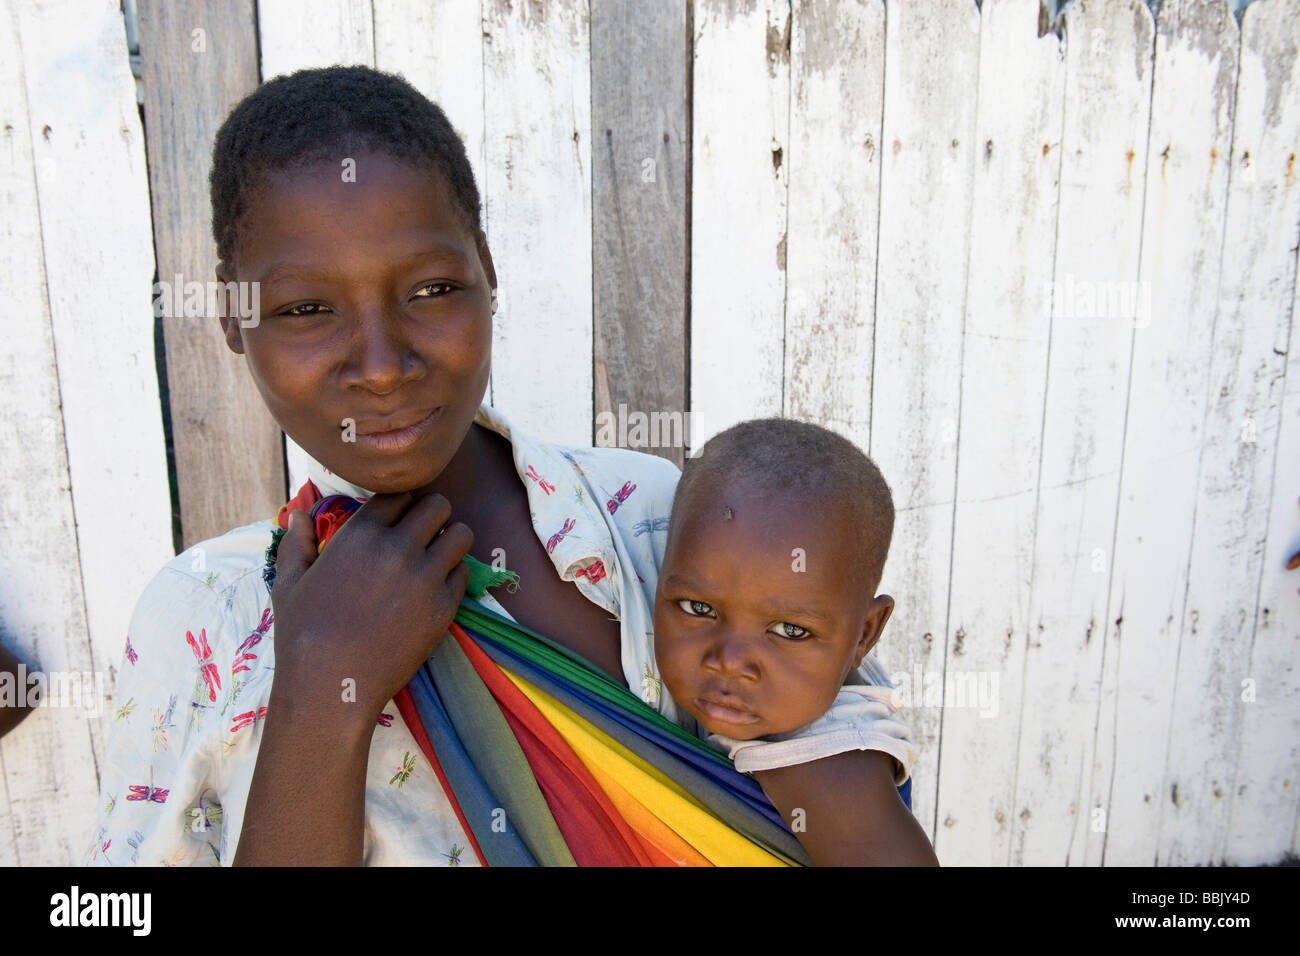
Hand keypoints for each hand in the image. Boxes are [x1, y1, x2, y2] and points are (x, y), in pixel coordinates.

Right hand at [269, 491, 472, 726]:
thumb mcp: (289, 584)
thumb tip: (297, 514)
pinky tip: (436, 588)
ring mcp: (425, 576)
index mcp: (360, 534)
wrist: (331, 686)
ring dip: (451, 540)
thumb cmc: (301, 636)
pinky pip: (465, 572)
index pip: (399, 494)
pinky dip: (454, 575)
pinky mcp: (445, 606)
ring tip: (437, 556)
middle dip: (432, 516)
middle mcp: (397, 548)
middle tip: (423, 535)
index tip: (397, 521)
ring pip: (461, 534)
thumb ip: (295, 543)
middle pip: (437, 505)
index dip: (400, 505)